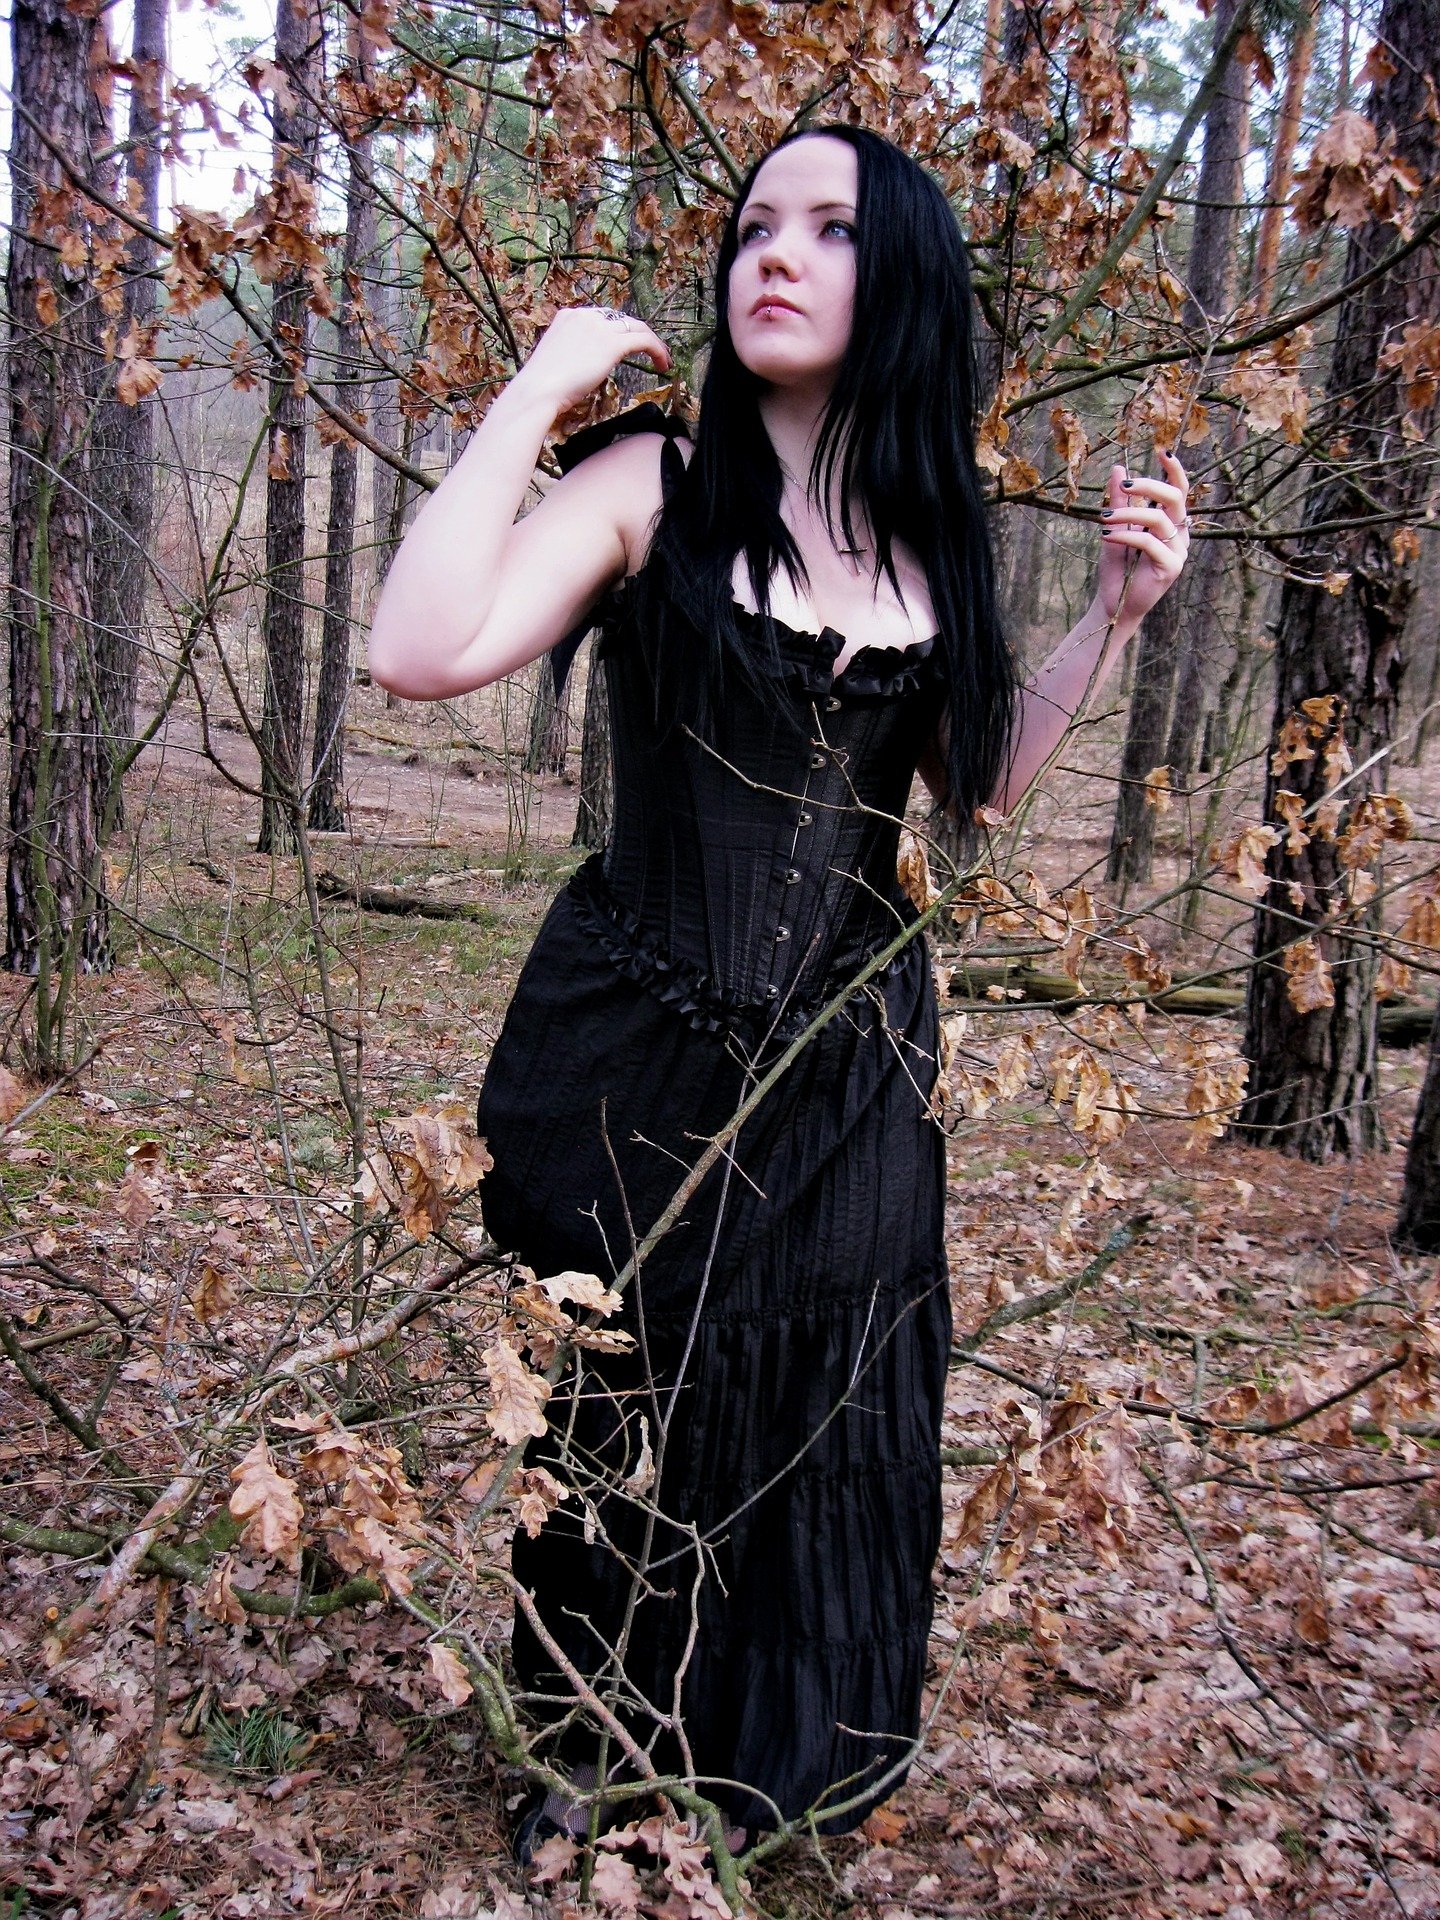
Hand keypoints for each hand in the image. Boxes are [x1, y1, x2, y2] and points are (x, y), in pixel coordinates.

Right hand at [511, 305, 670, 417]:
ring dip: (653, 343)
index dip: (619, 331)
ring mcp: (599, 328)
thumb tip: (584, 367)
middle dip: (638, 334)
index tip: (628, 346)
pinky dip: (657, 350)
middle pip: (622, 319)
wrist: (538, 391)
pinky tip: (662, 364)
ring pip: (637, 327)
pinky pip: (643, 340)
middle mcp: (585, 316)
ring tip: (662, 359)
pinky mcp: (611, 343)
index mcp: (568, 317)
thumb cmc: (541, 386)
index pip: (602, 318)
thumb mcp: (555, 360)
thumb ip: (572, 354)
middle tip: (652, 351)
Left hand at [1092, 450, 1189, 635]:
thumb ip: (1120, 500)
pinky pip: (1149, 543)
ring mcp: (1178, 552)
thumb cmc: (1119, 568)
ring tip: (1105, 517)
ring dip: (1129, 513)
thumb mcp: (1117, 527)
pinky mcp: (1171, 567)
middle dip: (1150, 486)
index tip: (1161, 451)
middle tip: (1126, 483)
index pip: (1180, 490)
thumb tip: (1118, 467)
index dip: (1174, 470)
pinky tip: (1106, 536)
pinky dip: (1125, 536)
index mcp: (1172, 523)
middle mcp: (1180, 535)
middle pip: (1175, 498)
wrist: (1114, 604)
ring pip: (1159, 519)